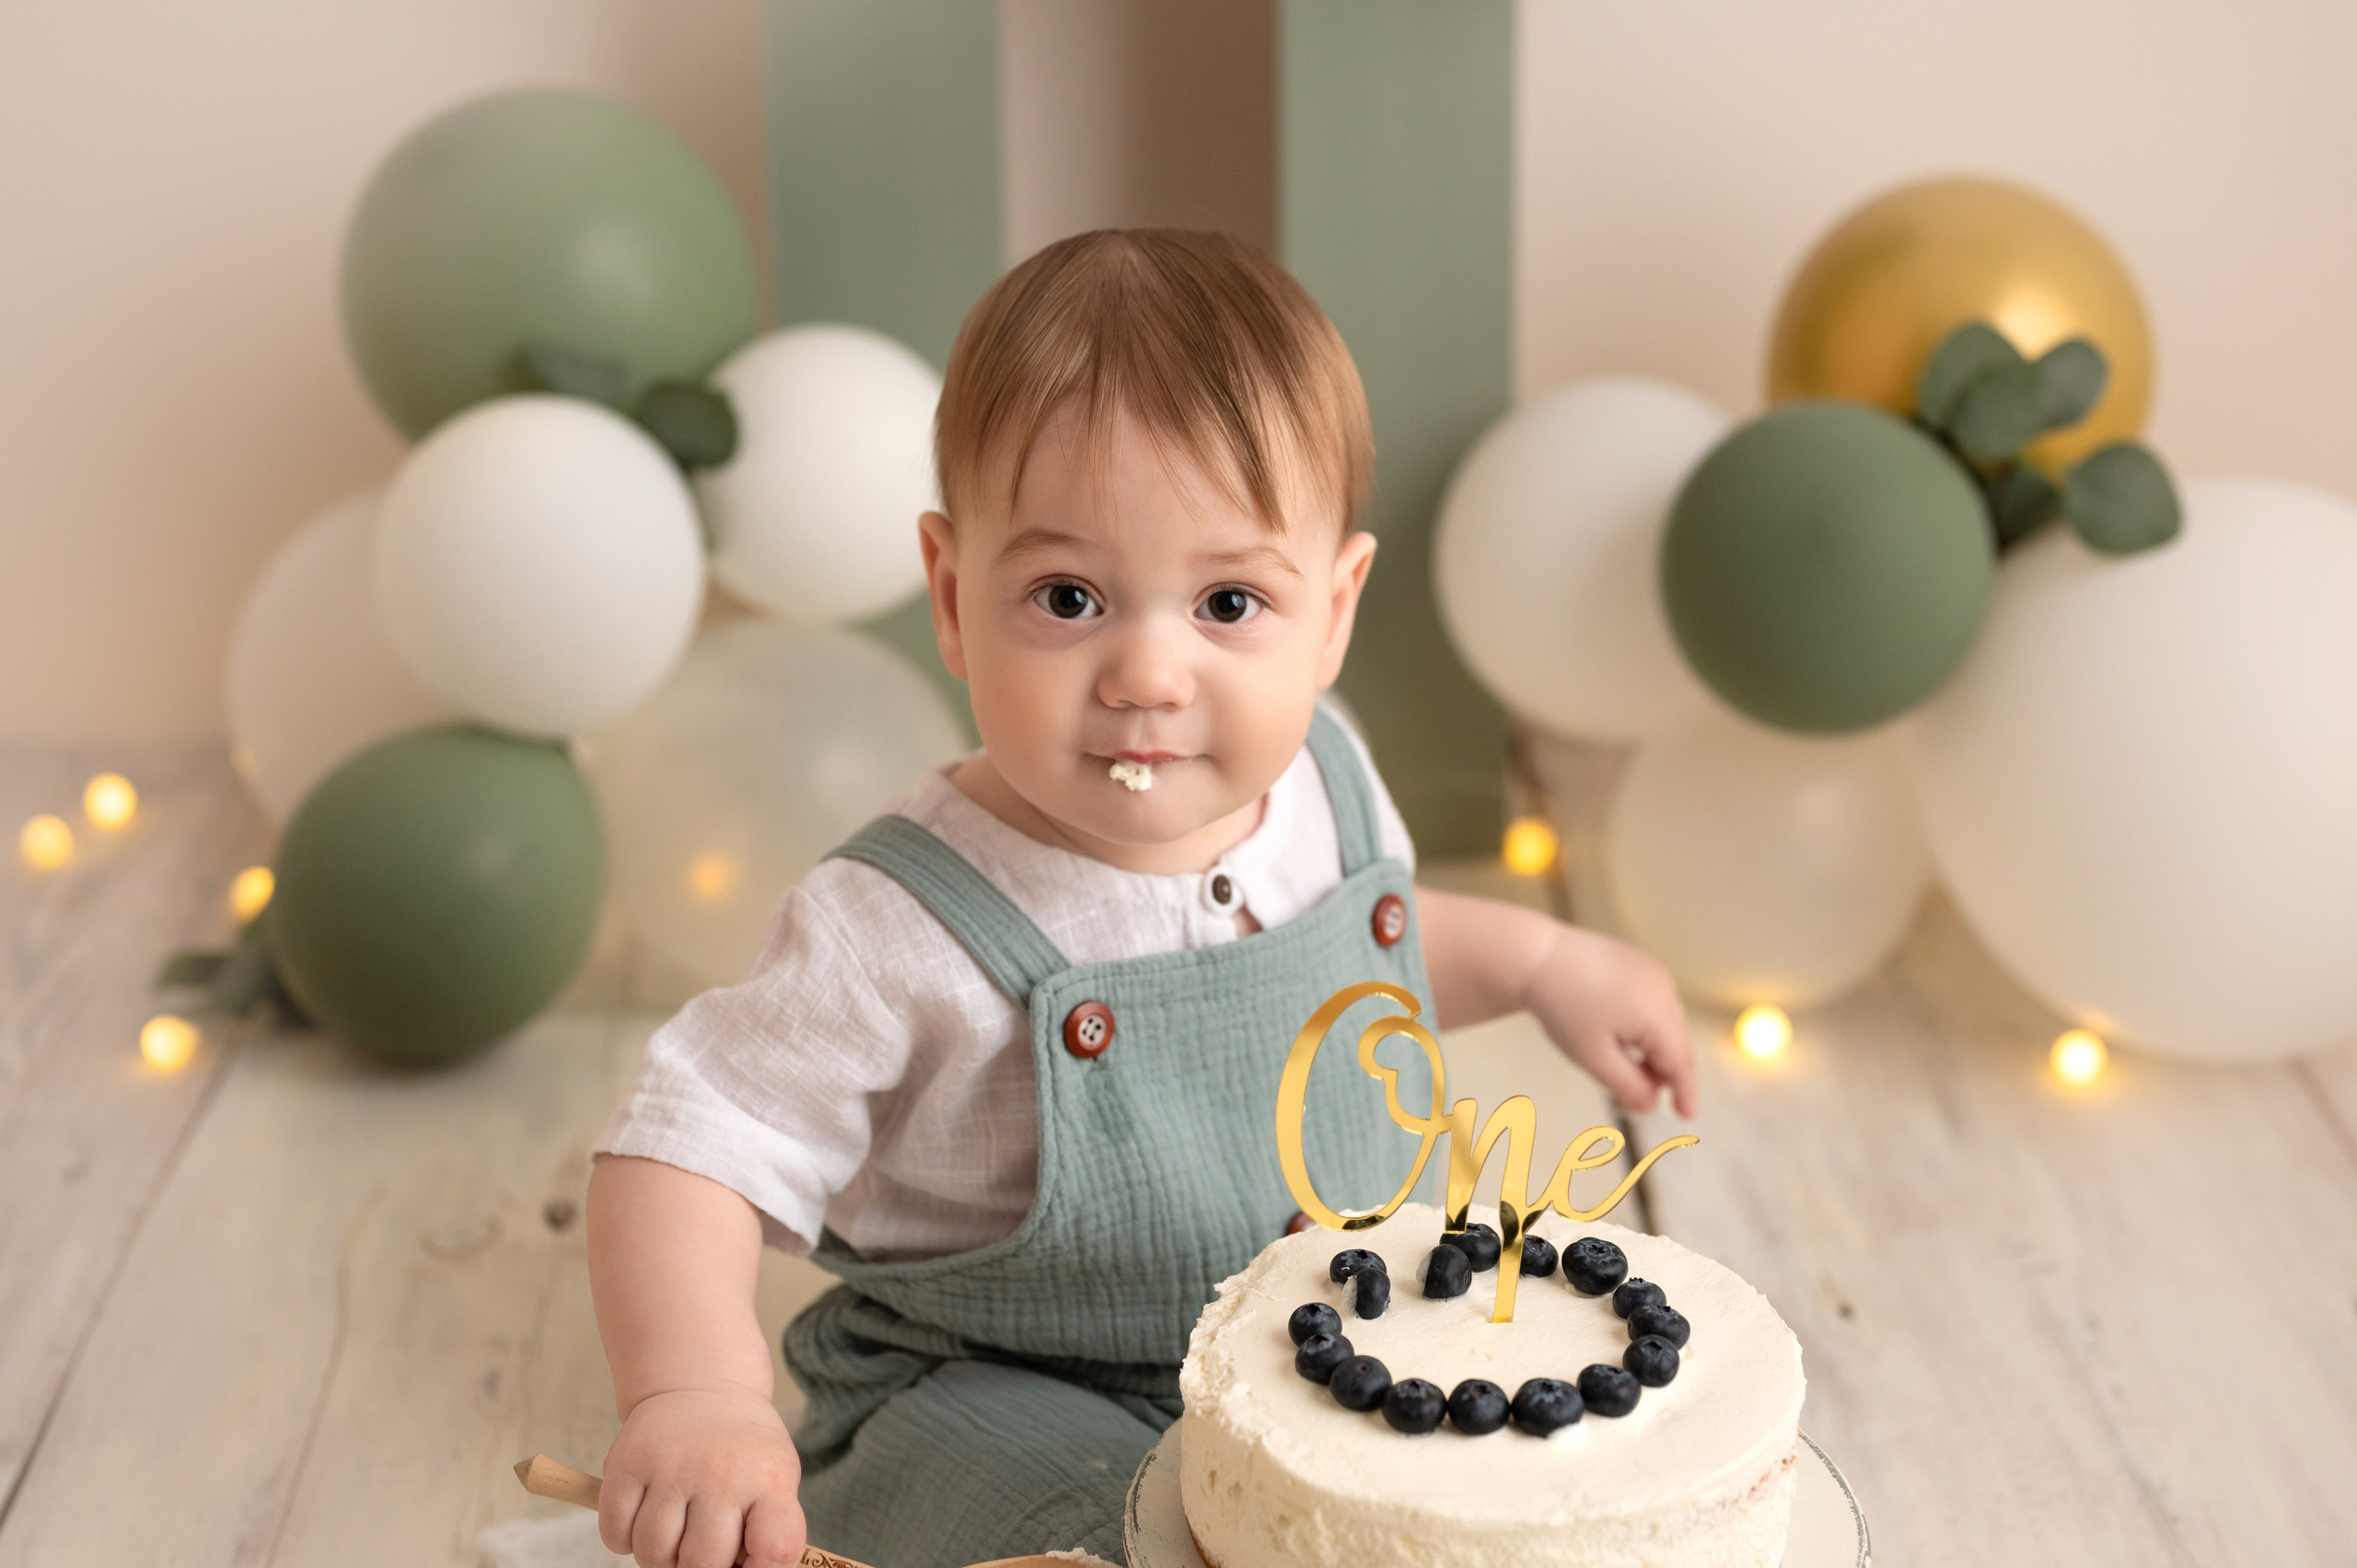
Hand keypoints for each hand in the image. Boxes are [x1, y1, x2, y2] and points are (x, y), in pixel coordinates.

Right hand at [598, 1383, 805, 1567]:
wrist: (703, 1387)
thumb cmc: (742, 1454)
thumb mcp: (773, 1481)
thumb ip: (765, 1534)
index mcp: (769, 1480)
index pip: (778, 1547)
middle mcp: (721, 1472)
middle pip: (702, 1562)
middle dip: (697, 1567)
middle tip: (700, 1548)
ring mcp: (671, 1466)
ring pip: (653, 1553)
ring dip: (659, 1556)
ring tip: (674, 1531)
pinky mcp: (628, 1462)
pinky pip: (615, 1534)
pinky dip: (624, 1540)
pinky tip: (644, 1518)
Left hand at [1524, 926, 1696, 1118]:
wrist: (1538, 956)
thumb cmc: (1564, 1006)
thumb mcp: (1594, 1057)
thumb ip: (1628, 1086)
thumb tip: (1651, 1105)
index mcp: (1658, 1014)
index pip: (1681, 1063)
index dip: (1685, 1092)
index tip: (1686, 1115)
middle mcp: (1665, 989)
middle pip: (1674, 1044)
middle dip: (1658, 1072)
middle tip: (1629, 1094)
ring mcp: (1654, 972)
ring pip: (1664, 1023)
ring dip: (1649, 1048)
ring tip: (1613, 1056)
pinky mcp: (1640, 963)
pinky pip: (1653, 1003)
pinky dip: (1642, 1024)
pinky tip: (1612, 1028)